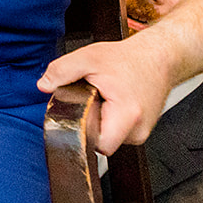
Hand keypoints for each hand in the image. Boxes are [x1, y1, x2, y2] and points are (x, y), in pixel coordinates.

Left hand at [37, 34, 178, 153]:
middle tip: (91, 100)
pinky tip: (112, 102)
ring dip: (101, 120)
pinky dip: (110, 119)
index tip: (79, 115)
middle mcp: (139, 130)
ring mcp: (143, 132)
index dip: (83, 132)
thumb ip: (61, 71)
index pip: (100, 145)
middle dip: (90, 123)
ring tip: (104, 98)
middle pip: (102, 142)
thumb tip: (43, 86)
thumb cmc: (129, 58)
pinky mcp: (142, 130)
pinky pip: (118, 132)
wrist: (158, 56)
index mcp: (128, 115)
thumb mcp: (88, 57)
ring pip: (110, 137)